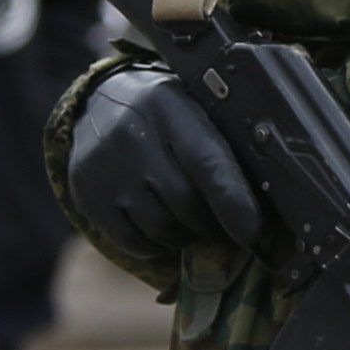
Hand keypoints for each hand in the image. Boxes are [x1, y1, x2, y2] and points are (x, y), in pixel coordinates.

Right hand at [67, 67, 261, 261]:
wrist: (98, 104)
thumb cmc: (166, 115)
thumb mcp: (193, 109)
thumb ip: (222, 145)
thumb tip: (262, 202)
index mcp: (169, 107)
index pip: (206, 161)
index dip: (232, 201)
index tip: (251, 232)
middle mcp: (131, 134)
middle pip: (186, 203)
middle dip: (212, 222)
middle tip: (221, 221)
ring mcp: (104, 167)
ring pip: (162, 228)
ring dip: (185, 235)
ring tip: (188, 219)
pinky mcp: (87, 195)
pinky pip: (134, 242)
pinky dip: (156, 245)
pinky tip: (160, 228)